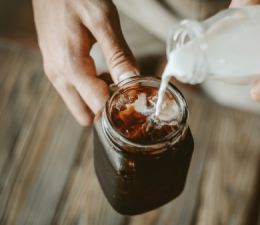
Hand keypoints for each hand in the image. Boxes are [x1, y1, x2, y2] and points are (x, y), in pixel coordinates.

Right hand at [33, 0, 139, 124]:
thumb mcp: (103, 20)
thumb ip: (118, 54)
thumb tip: (132, 81)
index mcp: (71, 66)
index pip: (97, 106)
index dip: (118, 106)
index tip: (136, 97)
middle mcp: (58, 75)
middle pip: (85, 114)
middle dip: (107, 110)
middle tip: (127, 94)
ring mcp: (54, 72)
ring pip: (78, 104)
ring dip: (98, 99)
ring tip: (118, 79)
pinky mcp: (55, 66)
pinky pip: (74, 90)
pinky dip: (90, 89)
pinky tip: (104, 72)